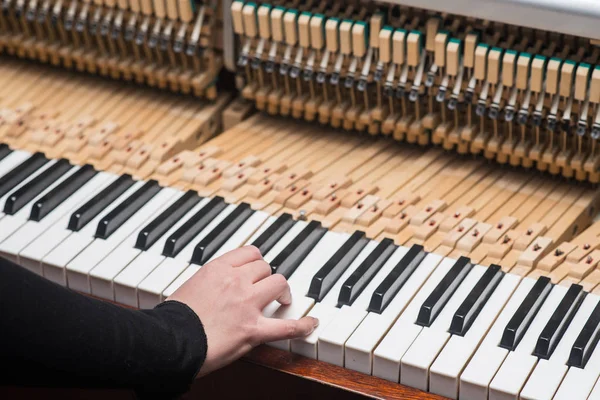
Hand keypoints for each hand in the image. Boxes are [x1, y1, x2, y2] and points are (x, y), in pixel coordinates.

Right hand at [167, 245, 318, 375]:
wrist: (169, 341)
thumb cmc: (174, 317)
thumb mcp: (190, 285)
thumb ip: (210, 281)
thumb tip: (218, 284)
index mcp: (218, 268)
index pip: (250, 253)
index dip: (257, 260)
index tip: (257, 267)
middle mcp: (236, 281)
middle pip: (265, 267)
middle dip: (267, 276)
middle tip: (266, 287)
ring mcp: (247, 305)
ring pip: (279, 284)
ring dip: (282, 290)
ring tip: (283, 299)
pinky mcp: (253, 330)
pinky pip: (286, 326)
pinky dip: (303, 325)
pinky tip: (311, 323)